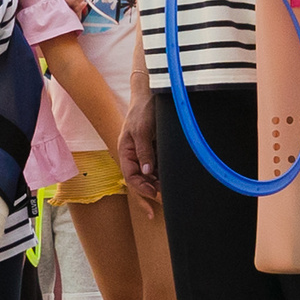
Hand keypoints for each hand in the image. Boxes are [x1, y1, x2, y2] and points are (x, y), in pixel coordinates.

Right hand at [118, 88, 160, 217]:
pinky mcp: (155, 150)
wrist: (152, 93)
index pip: (130, 177)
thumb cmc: (143, 110)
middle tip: (161, 206)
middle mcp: (134, 155)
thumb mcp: (142, 130)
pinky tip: (174, 182)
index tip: (155, 195)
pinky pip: (158, 167)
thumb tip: (147, 172)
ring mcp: (145, 153)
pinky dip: (164, 176)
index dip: (141, 188)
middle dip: (149, 194)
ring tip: (170, 196)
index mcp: (125, 152)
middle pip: (138, 181)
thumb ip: (144, 152)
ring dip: (158, 186)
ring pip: (149, 176)